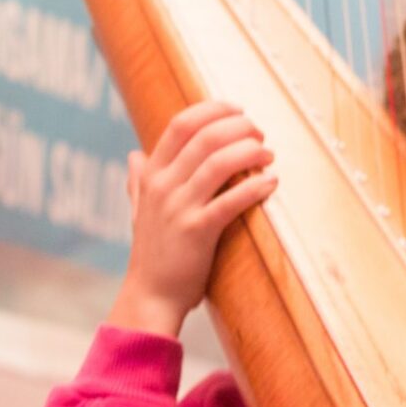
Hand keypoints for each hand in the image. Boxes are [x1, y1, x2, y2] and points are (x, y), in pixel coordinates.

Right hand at [106, 101, 277, 336]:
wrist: (150, 296)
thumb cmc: (152, 253)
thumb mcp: (140, 211)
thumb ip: (138, 181)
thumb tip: (134, 155)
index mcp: (151, 175)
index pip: (181, 124)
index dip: (213, 110)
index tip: (239, 110)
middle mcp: (162, 186)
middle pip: (204, 136)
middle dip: (239, 128)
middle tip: (261, 134)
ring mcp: (179, 207)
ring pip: (219, 162)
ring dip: (250, 152)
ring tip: (269, 155)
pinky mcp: (197, 231)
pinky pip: (231, 200)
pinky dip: (255, 187)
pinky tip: (272, 183)